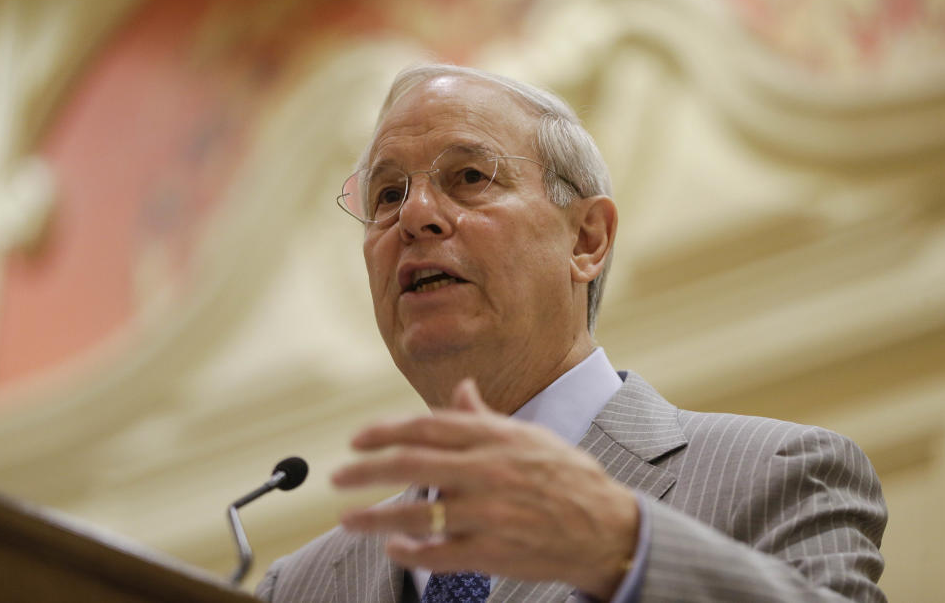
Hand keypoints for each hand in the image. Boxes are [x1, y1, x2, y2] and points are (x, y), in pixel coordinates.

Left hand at [331, 379, 639, 599]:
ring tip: (348, 519)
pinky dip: (409, 552)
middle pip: (411, 464)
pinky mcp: (492, 552)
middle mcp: (487, 471)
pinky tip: (394, 547)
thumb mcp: (529, 437)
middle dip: (366, 470)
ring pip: (417, 513)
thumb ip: (485, 418)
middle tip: (337, 477)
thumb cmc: (565, 476)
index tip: (356, 440)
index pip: (426, 427)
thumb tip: (460, 390)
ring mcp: (489, 513)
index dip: (384, 431)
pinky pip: (438, 554)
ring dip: (374, 518)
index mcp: (494, 438)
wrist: (607, 528)